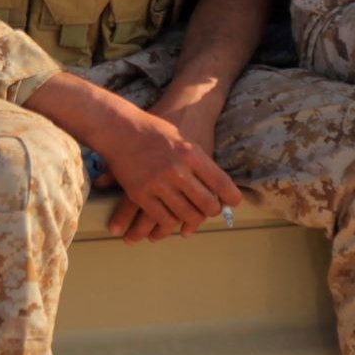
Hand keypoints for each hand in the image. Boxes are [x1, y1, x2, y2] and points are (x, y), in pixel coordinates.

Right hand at [111, 89, 228, 241]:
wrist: (121, 128)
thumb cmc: (156, 131)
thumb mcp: (184, 139)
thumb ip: (200, 162)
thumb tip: (218, 188)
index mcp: (191, 153)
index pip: (221, 183)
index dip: (232, 197)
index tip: (233, 203)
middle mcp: (177, 170)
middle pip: (206, 204)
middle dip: (212, 211)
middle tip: (212, 212)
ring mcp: (158, 183)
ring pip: (185, 215)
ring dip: (192, 221)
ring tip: (193, 219)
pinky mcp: (140, 194)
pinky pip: (162, 219)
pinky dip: (169, 226)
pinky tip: (171, 224)